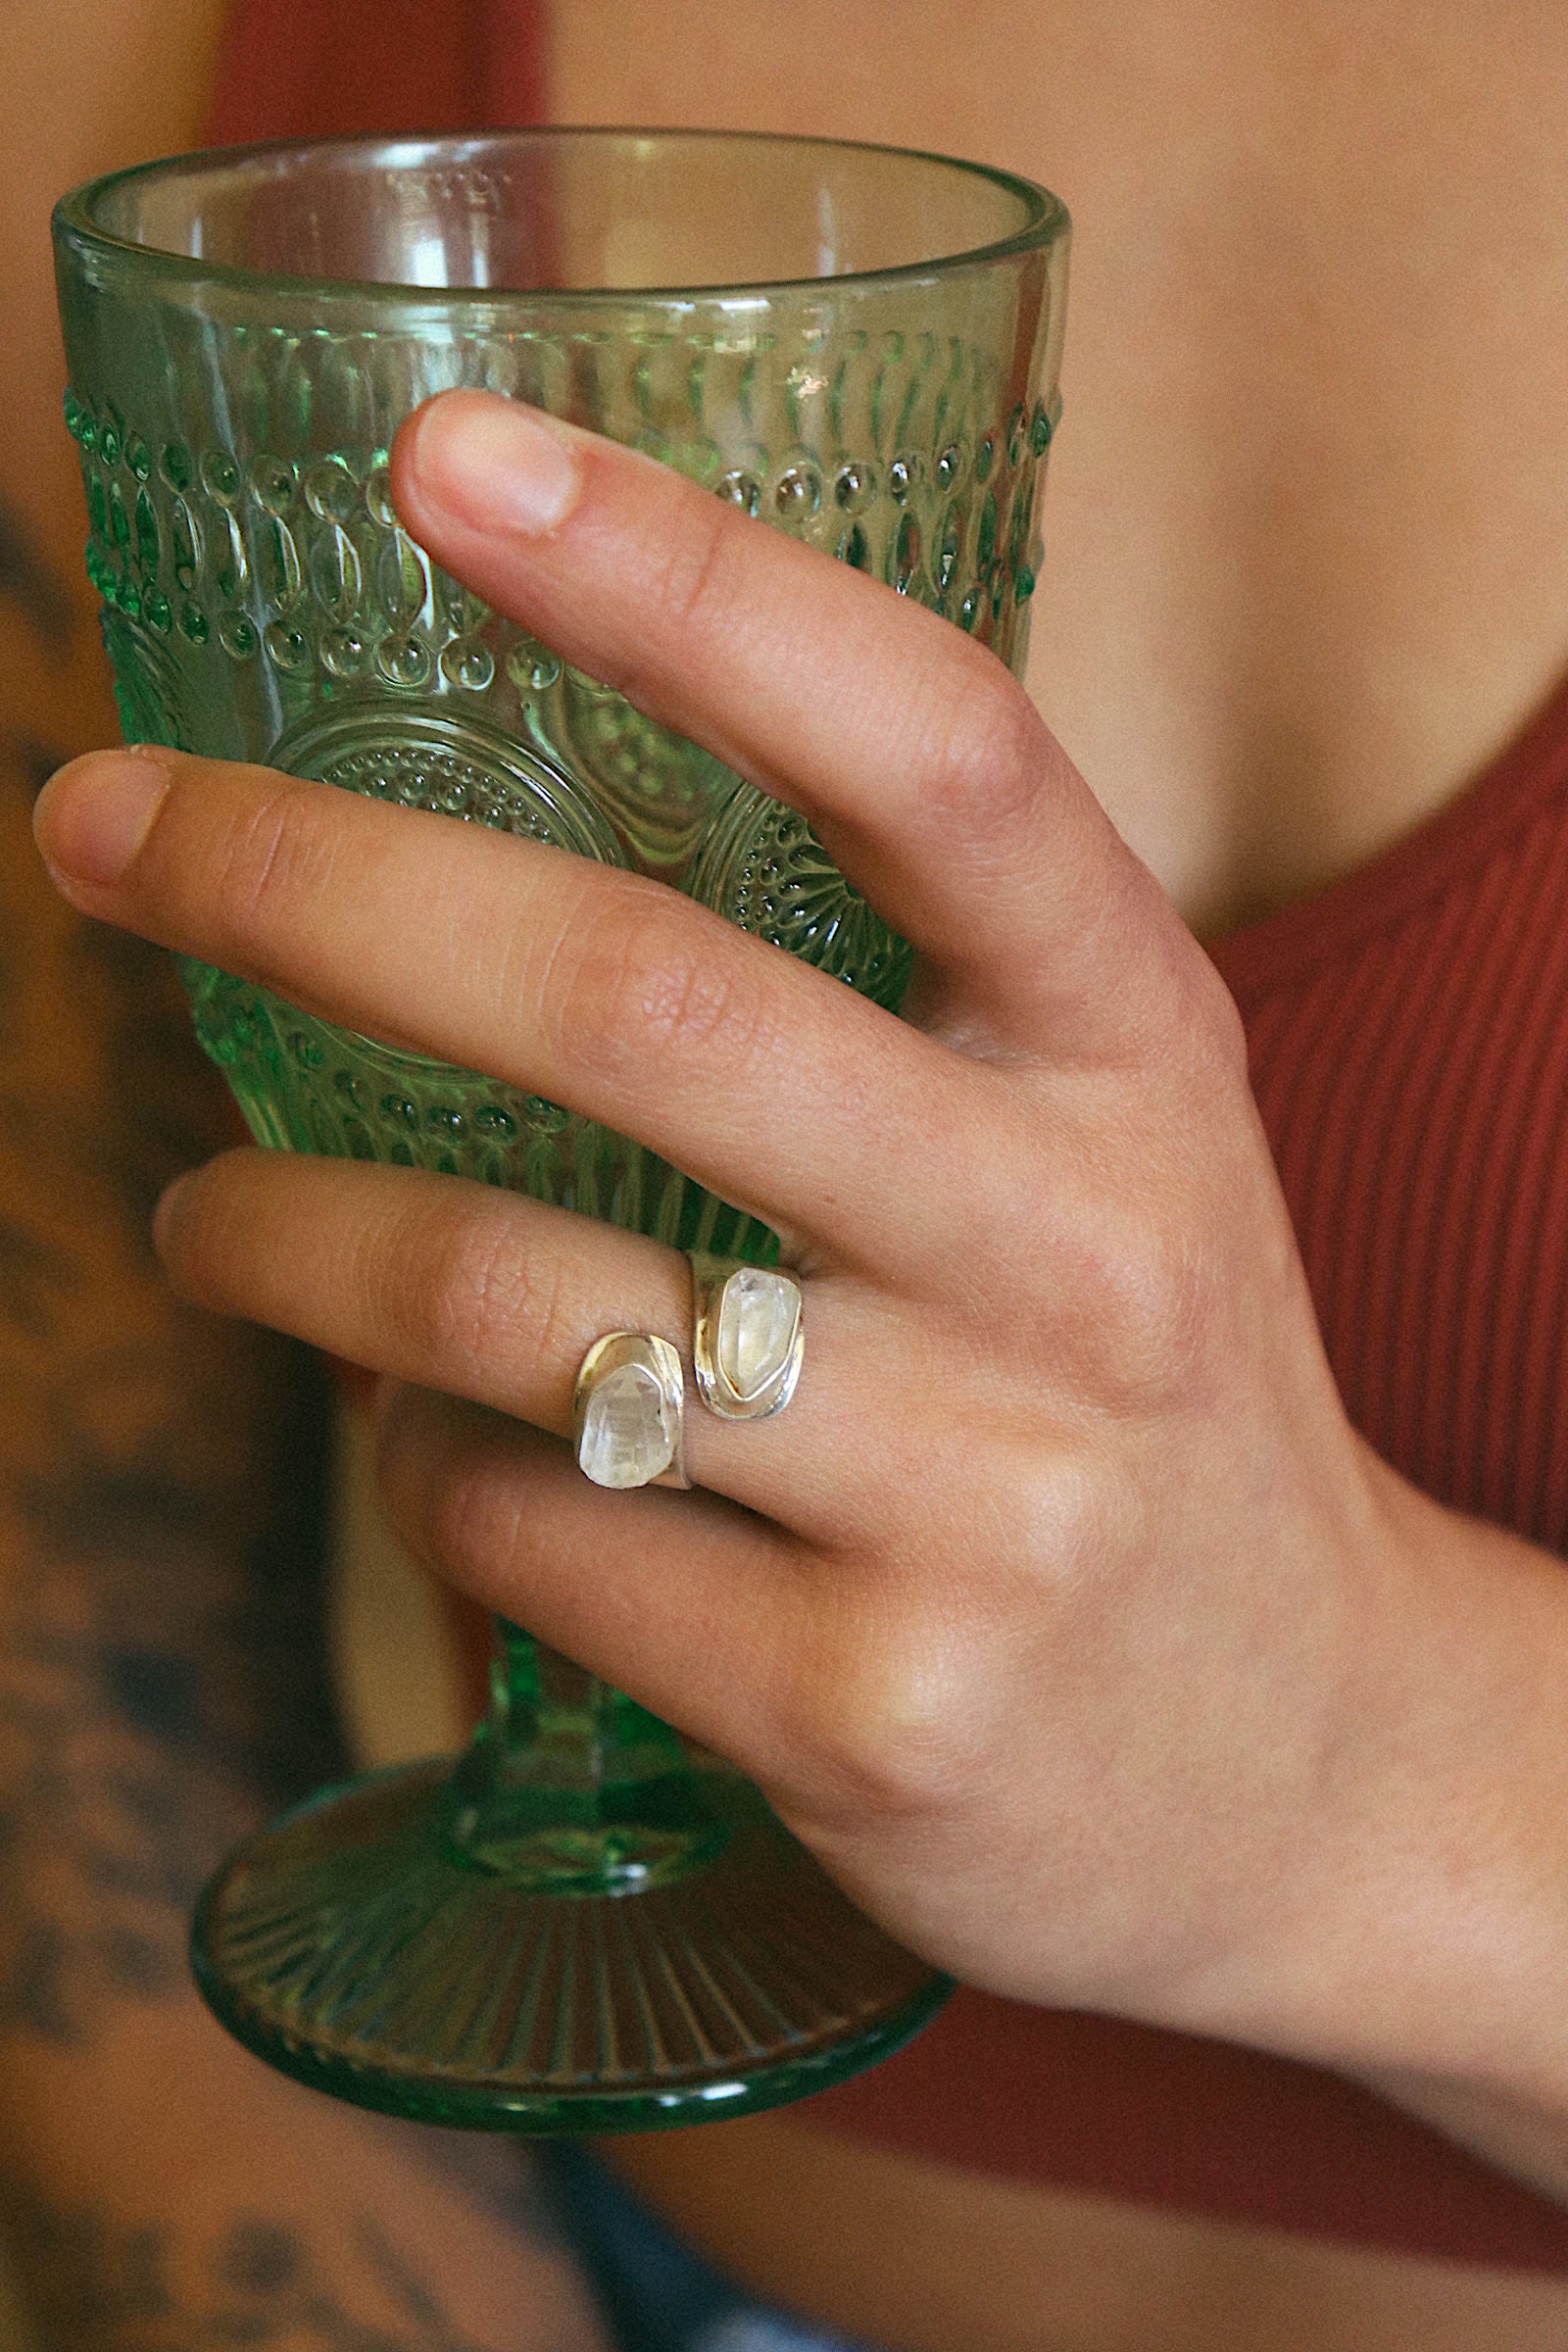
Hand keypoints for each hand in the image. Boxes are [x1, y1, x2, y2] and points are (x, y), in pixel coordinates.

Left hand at [31, 390, 1435, 2063]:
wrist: (1305, 1752)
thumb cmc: (1134, 1379)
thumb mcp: (1098, 1138)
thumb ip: (882, 992)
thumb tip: (470, 876)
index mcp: (1146, 1047)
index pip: (937, 753)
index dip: (690, 585)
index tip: (451, 461)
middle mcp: (1085, 1251)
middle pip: (642, 1002)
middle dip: (308, 880)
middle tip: (103, 828)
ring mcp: (987, 1498)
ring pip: (508, 1301)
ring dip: (275, 1235)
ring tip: (199, 1221)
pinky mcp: (872, 1713)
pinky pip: (520, 1530)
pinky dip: (405, 1468)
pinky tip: (423, 1447)